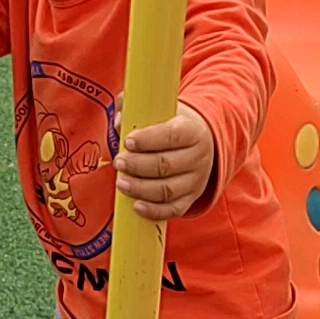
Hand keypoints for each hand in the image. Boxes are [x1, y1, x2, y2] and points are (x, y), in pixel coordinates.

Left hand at [114, 101, 214, 220]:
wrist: (200, 141)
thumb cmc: (171, 124)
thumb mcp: (158, 109)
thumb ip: (134, 108)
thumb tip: (118, 122)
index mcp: (192, 130)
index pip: (172, 136)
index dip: (148, 140)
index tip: (128, 141)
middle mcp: (198, 156)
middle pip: (166, 165)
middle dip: (138, 166)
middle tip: (119, 162)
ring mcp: (196, 180)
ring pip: (167, 190)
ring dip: (141, 189)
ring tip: (121, 183)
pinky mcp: (191, 198)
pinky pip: (173, 210)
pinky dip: (154, 211)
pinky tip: (136, 205)